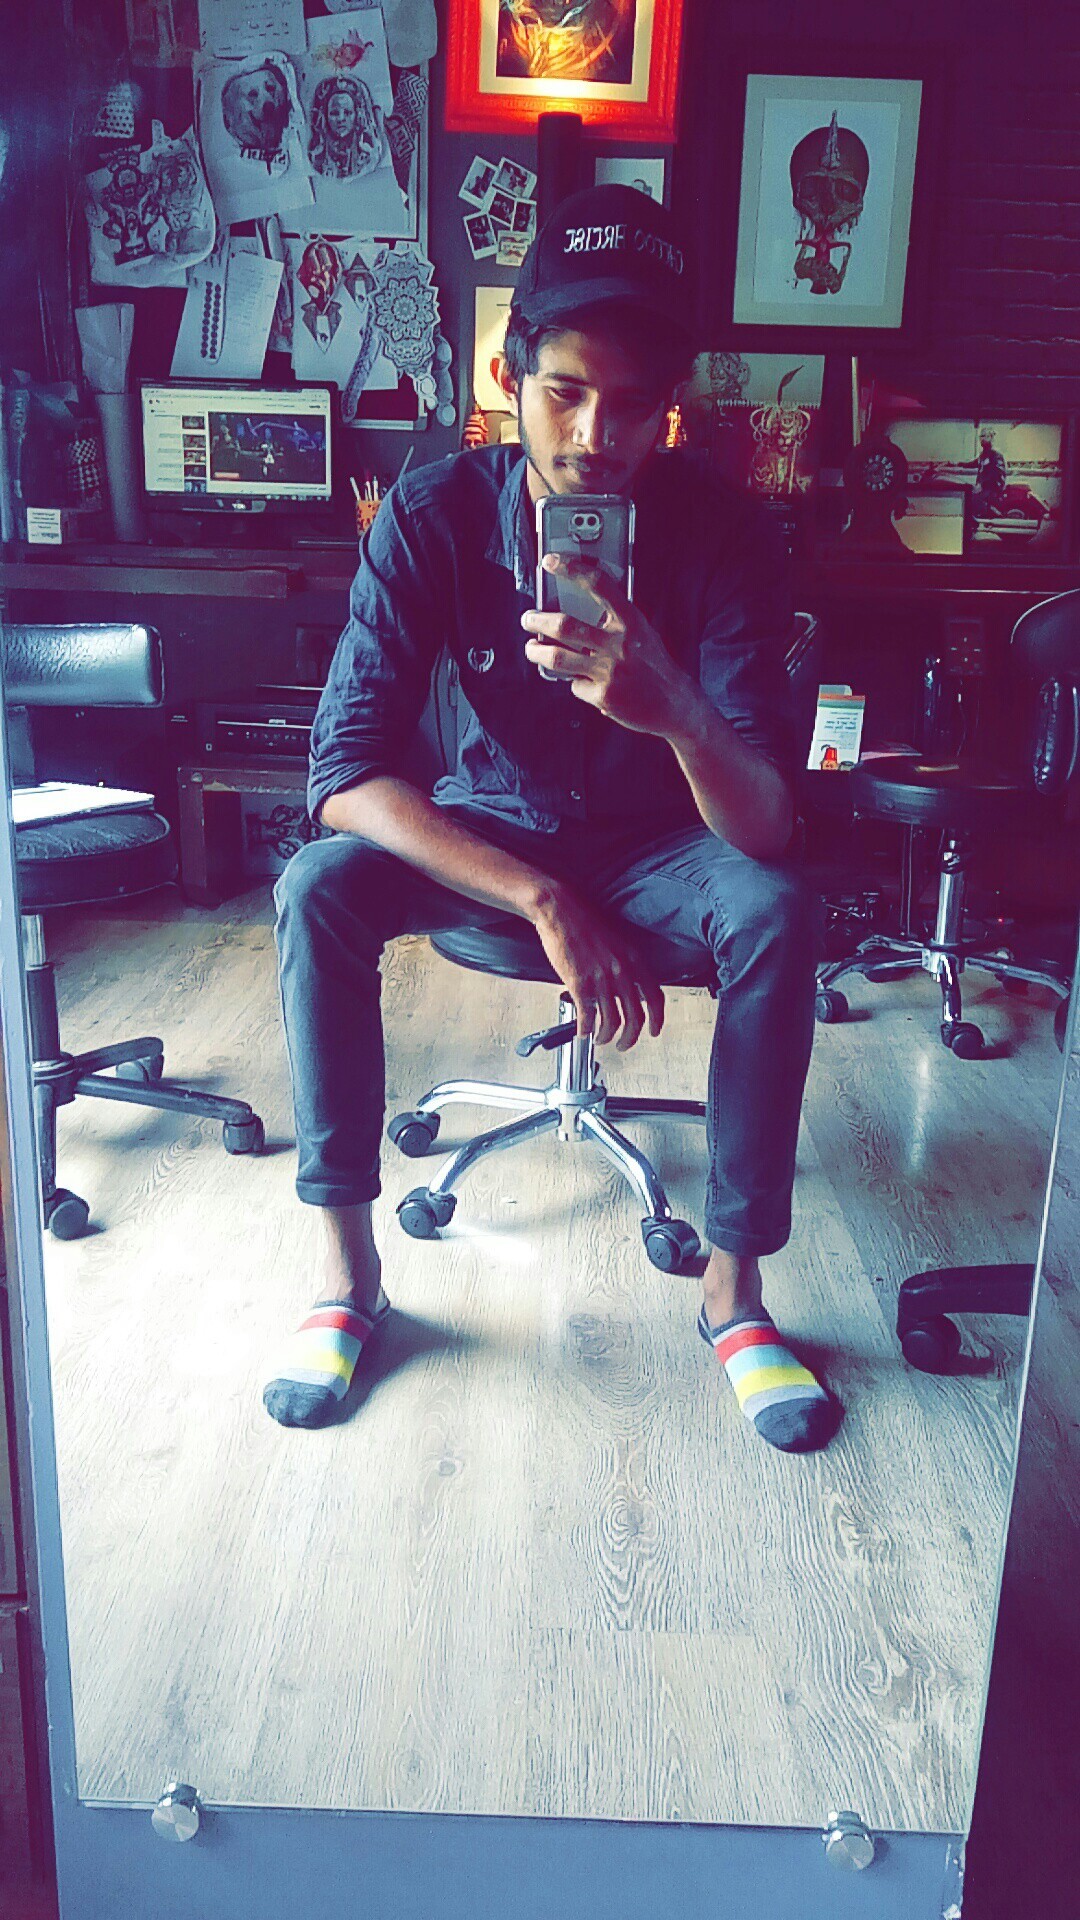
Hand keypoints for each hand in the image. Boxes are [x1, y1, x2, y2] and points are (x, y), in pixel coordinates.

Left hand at [521, 554, 694, 738]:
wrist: (674, 705)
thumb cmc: (652, 665)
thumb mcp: (641, 633)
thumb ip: (614, 621)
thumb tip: (574, 609)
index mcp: (631, 621)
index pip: (599, 585)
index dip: (572, 569)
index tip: (551, 561)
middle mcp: (620, 644)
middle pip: (565, 625)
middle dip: (537, 621)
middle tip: (528, 619)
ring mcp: (610, 671)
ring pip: (558, 657)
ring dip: (536, 652)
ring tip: (531, 649)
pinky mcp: (603, 696)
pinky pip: (574, 685)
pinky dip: (574, 682)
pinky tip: (583, 682)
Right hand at [531, 884, 663, 1051]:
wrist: (559, 910)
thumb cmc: (583, 922)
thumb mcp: (616, 941)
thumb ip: (624, 964)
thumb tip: (627, 988)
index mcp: (633, 959)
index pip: (655, 997)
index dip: (657, 1019)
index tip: (655, 1030)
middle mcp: (621, 971)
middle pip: (635, 1017)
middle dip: (631, 1037)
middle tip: (624, 1044)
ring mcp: (600, 978)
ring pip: (612, 1021)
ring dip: (606, 1036)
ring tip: (601, 1038)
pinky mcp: (579, 983)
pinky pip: (587, 1016)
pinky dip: (586, 1029)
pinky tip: (583, 1031)